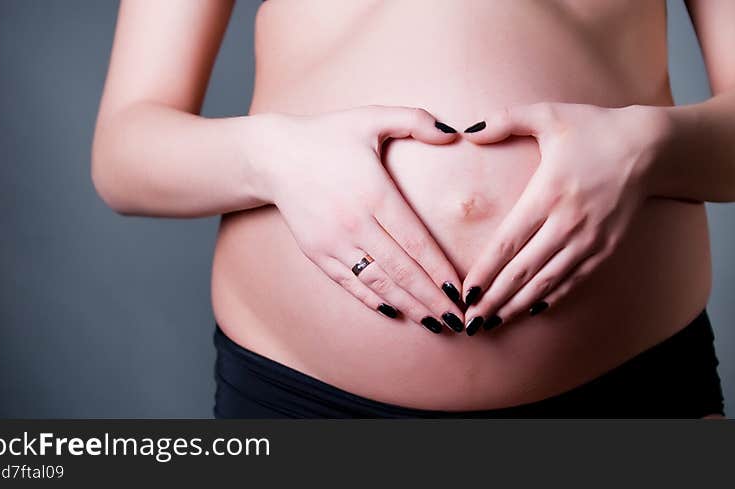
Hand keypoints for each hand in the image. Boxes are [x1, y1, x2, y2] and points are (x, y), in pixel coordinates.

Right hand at [257, 106, 465, 333]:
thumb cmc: (327, 136)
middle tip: (459, 321)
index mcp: (374, 194)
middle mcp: (355, 223)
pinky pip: (350, 283)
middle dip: (432, 299)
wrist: (273, 156)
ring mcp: (334, 242)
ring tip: (434, 323)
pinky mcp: (317, 253)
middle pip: (401, 271)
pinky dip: (373, 300)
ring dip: (408, 306)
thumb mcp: (371, 117)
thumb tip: (453, 131)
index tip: (461, 291)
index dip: (440, 271)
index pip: (416, 242)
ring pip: (378, 282)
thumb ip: (415, 120)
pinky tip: (395, 312)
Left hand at [459, 103, 662, 331]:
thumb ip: (506, 119)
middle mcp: (568, 223)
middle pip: (524, 271)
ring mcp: (590, 239)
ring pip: (548, 282)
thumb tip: (468, 130)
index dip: (486, 273)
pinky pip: (574, 280)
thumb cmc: (595, 129)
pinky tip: (533, 310)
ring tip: (494, 323)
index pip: (508, 243)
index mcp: (548, 194)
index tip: (465, 293)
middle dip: (495, 300)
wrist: (651, 148)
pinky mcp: (607, 248)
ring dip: (519, 305)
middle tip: (471, 321)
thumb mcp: (549, 115)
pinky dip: (552, 298)